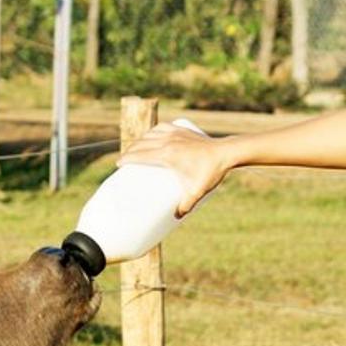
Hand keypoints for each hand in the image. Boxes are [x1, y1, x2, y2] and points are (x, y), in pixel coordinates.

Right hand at [117, 122, 231, 215]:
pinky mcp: (181, 130)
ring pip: (149, 134)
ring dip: (139, 141)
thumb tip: (176, 217)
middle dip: (129, 151)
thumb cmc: (211, 172)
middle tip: (125, 160)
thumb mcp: (196, 191)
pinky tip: (151, 135)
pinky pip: (161, 127)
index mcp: (167, 154)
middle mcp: (168, 141)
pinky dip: (152, 131)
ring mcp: (175, 133)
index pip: (139, 154)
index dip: (126, 158)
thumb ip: (185, 206)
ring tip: (135, 149)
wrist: (226, 152)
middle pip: (141, 144)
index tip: (119, 164)